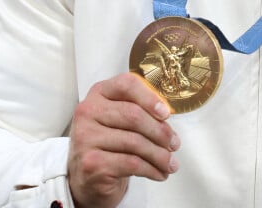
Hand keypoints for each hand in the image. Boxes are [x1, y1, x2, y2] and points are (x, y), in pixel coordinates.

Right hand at [67, 72, 179, 207]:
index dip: (149, 97)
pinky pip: (131, 163)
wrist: (87, 177)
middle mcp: (88, 111)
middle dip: (160, 131)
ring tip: (171, 163)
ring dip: (159, 155)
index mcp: (99, 92)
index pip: (126, 85)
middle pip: (133, 115)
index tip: (166, 113)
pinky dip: (151, 169)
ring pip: (135, 142)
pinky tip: (159, 173)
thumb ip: (139, 108)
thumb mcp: (120, 118)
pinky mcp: (91, 163)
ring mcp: (86, 137)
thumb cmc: (109, 142)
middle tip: (175, 144)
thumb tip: (167, 115)